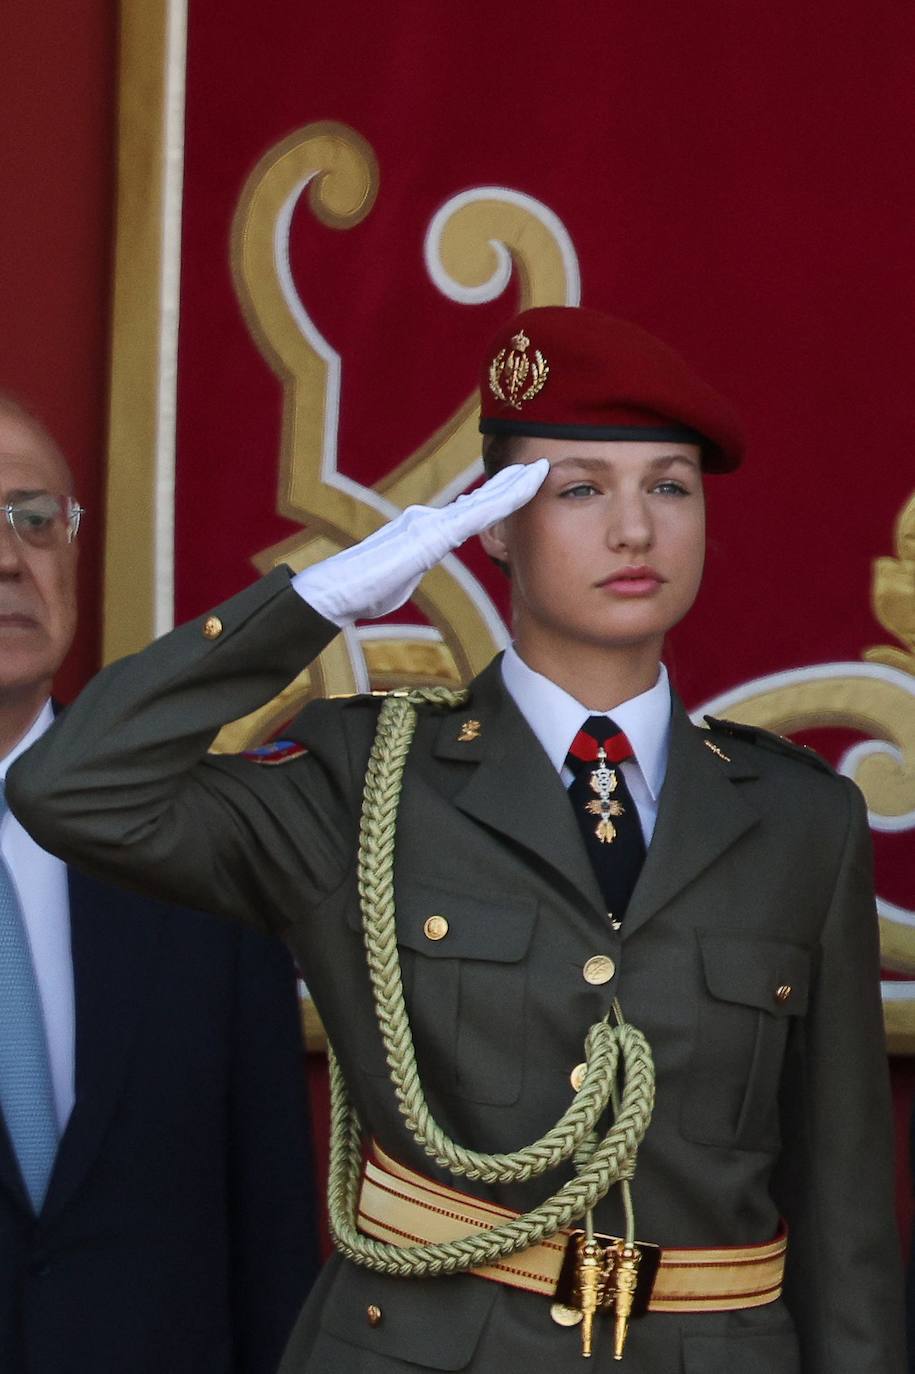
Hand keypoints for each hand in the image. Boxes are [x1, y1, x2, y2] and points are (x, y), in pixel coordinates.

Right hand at [293, 459, 548, 625]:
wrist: (337, 592)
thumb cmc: (361, 593)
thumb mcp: (397, 582)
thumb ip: (410, 571)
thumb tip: (408, 573)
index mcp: (424, 532)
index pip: (470, 513)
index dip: (496, 498)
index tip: (519, 488)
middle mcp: (429, 519)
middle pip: (480, 500)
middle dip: (509, 485)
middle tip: (537, 468)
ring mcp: (431, 523)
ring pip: (483, 501)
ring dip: (512, 486)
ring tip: (538, 470)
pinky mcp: (432, 535)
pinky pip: (477, 514)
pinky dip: (504, 500)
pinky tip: (524, 490)